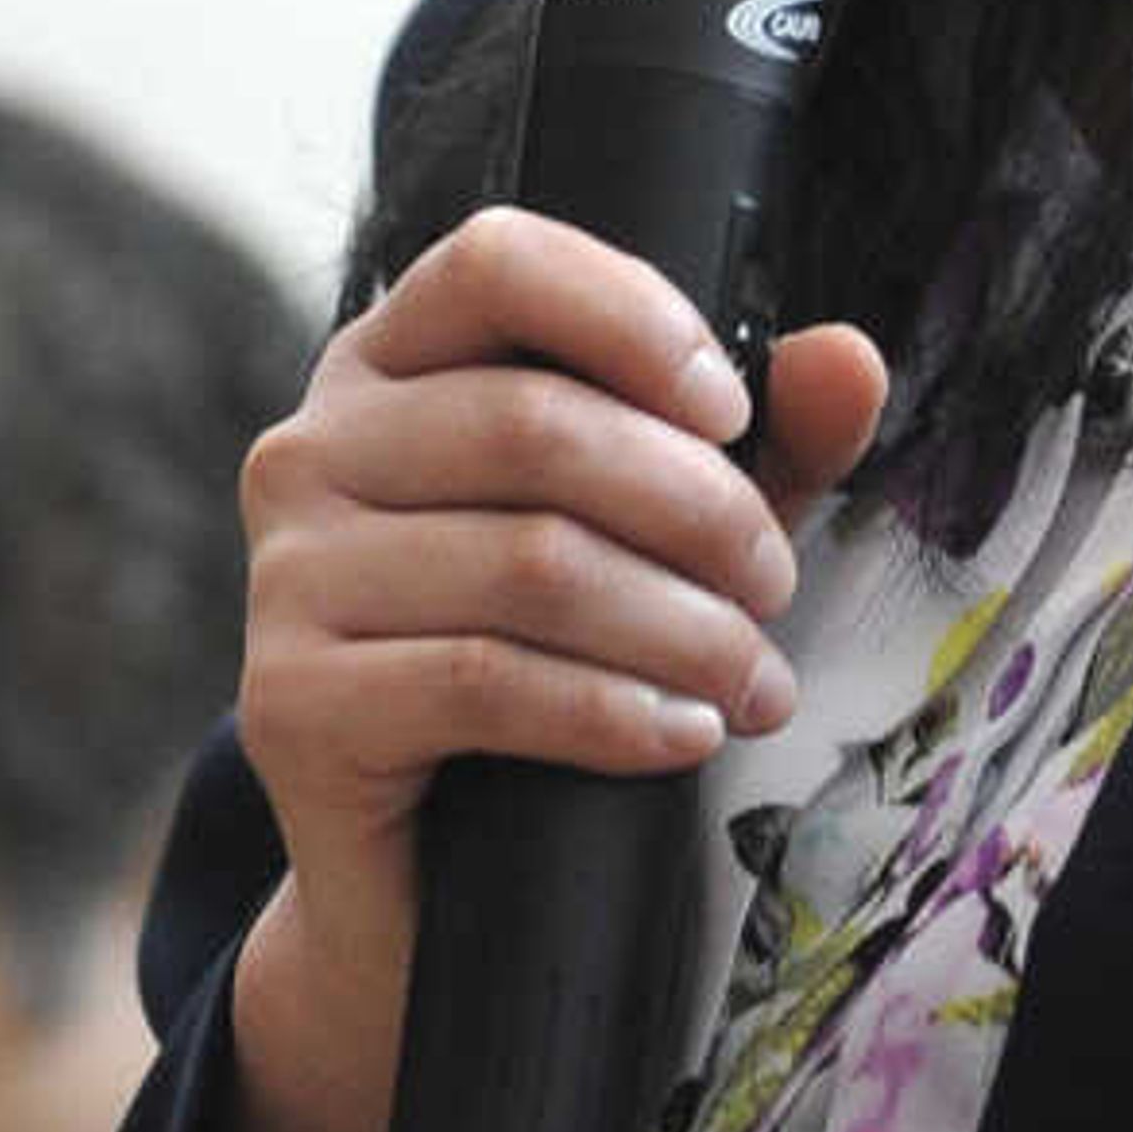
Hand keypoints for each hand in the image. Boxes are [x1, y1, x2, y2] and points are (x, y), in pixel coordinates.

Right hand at [219, 209, 886, 1131]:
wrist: (426, 870)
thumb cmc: (552, 656)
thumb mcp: (671, 530)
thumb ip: (768, 441)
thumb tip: (847, 357)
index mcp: (389, 366)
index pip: (496, 261)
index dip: (631, 317)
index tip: (734, 411)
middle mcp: (311, 449)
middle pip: (534, 425)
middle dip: (699, 509)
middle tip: (776, 588)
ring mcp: (285, 575)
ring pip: (529, 563)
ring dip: (683, 627)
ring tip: (756, 679)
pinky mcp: (289, 703)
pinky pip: (487, 682)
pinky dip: (616, 711)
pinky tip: (688, 735)